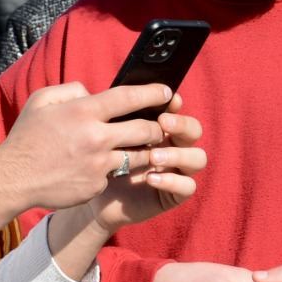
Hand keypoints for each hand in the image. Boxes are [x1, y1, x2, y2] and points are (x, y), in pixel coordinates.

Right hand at [0, 82, 175, 212]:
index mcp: (83, 112)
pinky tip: (103, 166)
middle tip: (159, 124)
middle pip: (145, 130)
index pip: (130, 97)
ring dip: (143, 150)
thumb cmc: (27, 137)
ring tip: (141, 146)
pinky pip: (115, 174)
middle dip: (157, 126)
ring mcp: (99, 165)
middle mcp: (96, 138)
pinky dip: (113, 169)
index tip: (167, 91)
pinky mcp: (97, 185)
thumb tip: (93, 93)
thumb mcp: (42, 101)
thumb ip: (72, 90)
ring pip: (138, 155)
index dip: (153, 93)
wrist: (14, 179)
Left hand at [88, 97, 205, 233]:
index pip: (176, 109)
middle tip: (163, 123)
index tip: (168, 97)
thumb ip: (102, 113)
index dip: (175, 102)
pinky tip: (150, 179)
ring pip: (198, 158)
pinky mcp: (173, 194)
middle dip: (182, 124)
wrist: (92, 193)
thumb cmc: (98, 157)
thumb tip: (83, 87)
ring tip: (154, 156)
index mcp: (158, 127)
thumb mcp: (100, 134)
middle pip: (194, 129)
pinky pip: (188, 187)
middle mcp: (172, 146)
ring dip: (179, 154)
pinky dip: (172, 181)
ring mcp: (176, 170)